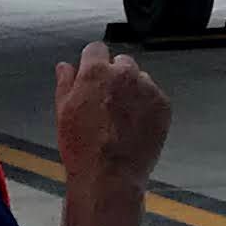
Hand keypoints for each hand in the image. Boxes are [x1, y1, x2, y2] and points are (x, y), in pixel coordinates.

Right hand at [55, 43, 170, 192]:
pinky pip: (154, 97)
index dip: (92, 63)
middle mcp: (124, 74)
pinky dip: (147, 107)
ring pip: (140, 79)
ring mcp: (147, 88)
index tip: (92, 76)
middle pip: (121, 63)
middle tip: (107, 101)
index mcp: (96, 71)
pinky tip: (135, 126)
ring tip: (122, 119)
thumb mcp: (63, 112)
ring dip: (133, 90)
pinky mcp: (163, 105)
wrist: (109, 175)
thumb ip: (65, 83)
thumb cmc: (82, 146)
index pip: (96, 49)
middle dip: (115, 76)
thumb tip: (65, 66)